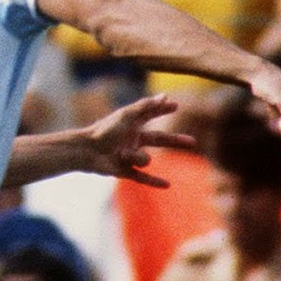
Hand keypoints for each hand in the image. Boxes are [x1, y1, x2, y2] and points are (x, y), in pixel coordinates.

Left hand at [80, 94, 196, 186]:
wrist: (86, 151)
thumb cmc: (104, 131)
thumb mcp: (126, 116)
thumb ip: (146, 107)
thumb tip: (165, 96)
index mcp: (132, 125)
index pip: (152, 115)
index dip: (162, 110)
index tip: (175, 105)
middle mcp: (132, 139)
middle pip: (159, 140)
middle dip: (176, 141)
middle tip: (193, 142)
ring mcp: (129, 155)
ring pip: (145, 160)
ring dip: (136, 157)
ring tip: (121, 155)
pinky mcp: (125, 171)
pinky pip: (142, 178)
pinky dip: (154, 181)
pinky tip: (168, 185)